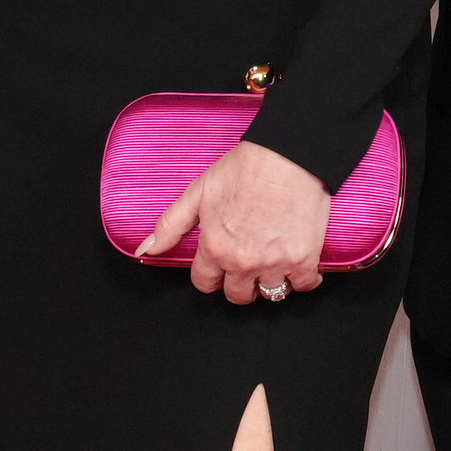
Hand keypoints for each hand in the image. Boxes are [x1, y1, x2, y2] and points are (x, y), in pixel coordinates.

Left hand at [140, 140, 329, 304]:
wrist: (287, 155)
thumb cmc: (244, 168)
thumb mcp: (197, 193)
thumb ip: (170, 226)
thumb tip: (146, 250)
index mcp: (215, 248)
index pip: (204, 283)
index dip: (210, 275)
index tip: (218, 267)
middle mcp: (243, 261)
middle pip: (237, 295)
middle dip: (238, 283)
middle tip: (246, 264)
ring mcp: (275, 263)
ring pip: (270, 294)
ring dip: (270, 281)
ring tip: (272, 263)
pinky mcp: (304, 259)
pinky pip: (304, 286)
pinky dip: (303, 279)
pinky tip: (299, 266)